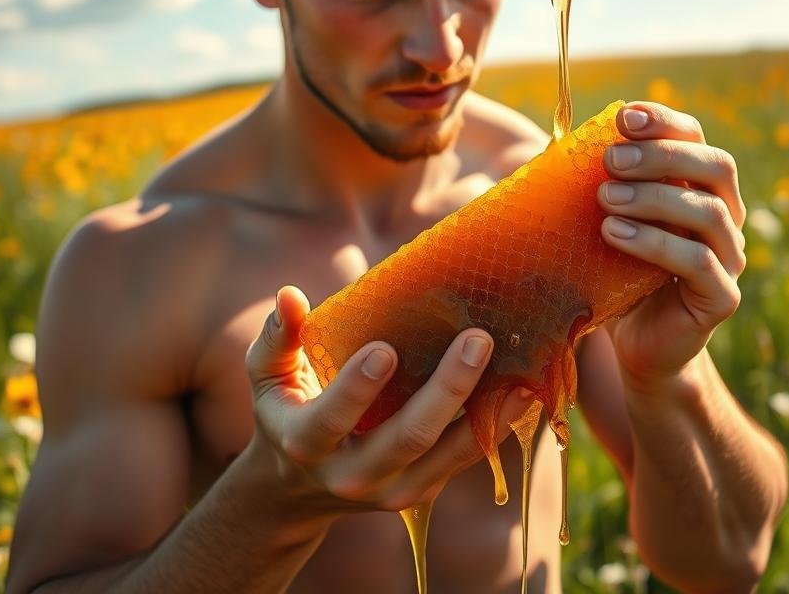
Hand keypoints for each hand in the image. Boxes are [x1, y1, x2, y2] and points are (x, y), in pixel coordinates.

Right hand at [245, 286, 530, 517]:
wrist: (298, 489)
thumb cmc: (286, 411)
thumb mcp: (268, 376)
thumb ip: (278, 337)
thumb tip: (289, 295)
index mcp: (305, 442)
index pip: (330, 419)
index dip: (356, 388)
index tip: (385, 348)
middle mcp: (350, 476)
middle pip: (406, 439)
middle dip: (446, 390)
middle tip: (478, 339)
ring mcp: (391, 491)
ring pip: (446, 457)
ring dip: (485, 415)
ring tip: (518, 373)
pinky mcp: (422, 493)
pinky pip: (463, 461)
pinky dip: (493, 429)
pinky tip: (520, 394)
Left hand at [596, 102, 746, 387]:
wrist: (636, 347)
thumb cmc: (616, 276)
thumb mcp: (604, 224)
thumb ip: (596, 187)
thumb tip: (551, 147)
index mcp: (701, 189)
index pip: (696, 139)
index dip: (664, 122)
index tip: (623, 116)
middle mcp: (726, 218)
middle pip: (715, 166)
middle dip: (661, 156)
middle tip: (610, 159)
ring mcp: (729, 258)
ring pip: (708, 213)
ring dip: (654, 198)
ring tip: (605, 198)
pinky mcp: (721, 298)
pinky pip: (698, 264)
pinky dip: (655, 243)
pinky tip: (614, 234)